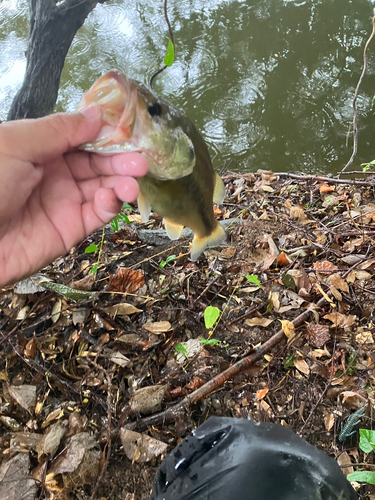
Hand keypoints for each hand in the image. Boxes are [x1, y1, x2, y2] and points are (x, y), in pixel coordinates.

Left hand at [0, 106, 147, 286]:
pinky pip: (97, 215)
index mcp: (41, 148)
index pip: (82, 138)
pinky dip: (110, 205)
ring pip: (103, 188)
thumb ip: (59, 129)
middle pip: (97, 163)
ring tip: (133, 182)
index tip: (128, 133)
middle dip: (120, 161)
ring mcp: (65, 202)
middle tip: (140, 162)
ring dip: (121, 183)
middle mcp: (56, 174)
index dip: (105, 136)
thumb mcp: (17, 144)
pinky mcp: (71, 230)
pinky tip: (111, 198)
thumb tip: (97, 114)